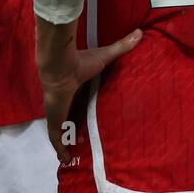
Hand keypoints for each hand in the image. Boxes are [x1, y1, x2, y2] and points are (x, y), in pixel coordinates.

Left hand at [39, 28, 141, 159]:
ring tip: (73, 158)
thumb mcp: (104, 57)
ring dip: (65, 144)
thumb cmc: (80, 61)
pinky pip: (56, 138)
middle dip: (71, 133)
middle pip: (66, 122)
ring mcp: (56, 112)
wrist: (59, 64)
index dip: (78, 116)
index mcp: (72, 92)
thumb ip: (121, 46)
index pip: (75, 106)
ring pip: (60, 133)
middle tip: (82, 146)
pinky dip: (60, 149)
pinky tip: (65, 160)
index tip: (84, 125)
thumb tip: (139, 32)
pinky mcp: (54, 119)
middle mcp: (62, 103)